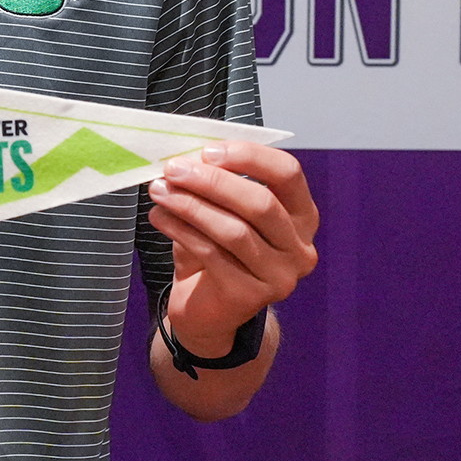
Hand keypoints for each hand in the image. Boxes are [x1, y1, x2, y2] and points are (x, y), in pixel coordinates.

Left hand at [146, 141, 318, 355]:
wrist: (209, 310)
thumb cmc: (219, 249)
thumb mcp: (225, 211)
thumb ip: (218, 183)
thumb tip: (186, 154)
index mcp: (302, 215)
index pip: (288, 174)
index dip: (250, 157)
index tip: (208, 150)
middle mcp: (299, 247)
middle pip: (260, 203)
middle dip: (212, 181)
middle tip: (173, 169)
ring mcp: (279, 276)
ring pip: (234, 231)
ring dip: (191, 205)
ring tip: (159, 190)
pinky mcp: (250, 297)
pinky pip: (212, 254)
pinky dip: (181, 230)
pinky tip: (159, 216)